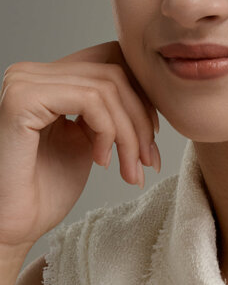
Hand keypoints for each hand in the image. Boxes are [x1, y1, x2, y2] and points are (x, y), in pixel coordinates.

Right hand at [0, 40, 160, 248]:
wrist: (16, 225)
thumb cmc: (49, 189)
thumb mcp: (90, 139)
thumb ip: (111, 112)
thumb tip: (154, 100)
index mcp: (49, 79)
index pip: (112, 60)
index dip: (142, 96)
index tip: (152, 135)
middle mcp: (34, 73)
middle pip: (114, 73)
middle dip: (141, 119)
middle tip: (148, 159)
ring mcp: (25, 82)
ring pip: (108, 88)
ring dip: (129, 133)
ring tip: (129, 167)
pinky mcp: (23, 99)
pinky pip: (90, 100)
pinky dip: (108, 131)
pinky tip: (100, 160)